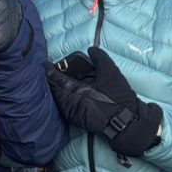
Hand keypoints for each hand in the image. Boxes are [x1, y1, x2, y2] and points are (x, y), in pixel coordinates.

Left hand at [45, 46, 162, 156]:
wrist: (126, 121)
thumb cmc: (118, 97)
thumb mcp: (111, 72)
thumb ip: (100, 58)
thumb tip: (90, 50)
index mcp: (78, 90)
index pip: (57, 79)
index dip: (49, 71)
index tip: (45, 64)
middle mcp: (72, 102)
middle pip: (54, 90)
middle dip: (50, 80)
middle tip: (49, 72)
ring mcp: (74, 113)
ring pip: (58, 99)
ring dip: (55, 90)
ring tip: (54, 81)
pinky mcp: (77, 120)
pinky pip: (63, 107)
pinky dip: (60, 98)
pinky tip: (63, 94)